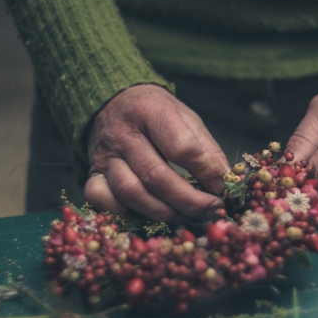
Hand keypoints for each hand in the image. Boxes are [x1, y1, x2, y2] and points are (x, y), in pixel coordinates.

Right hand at [84, 85, 229, 221]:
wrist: (111, 102)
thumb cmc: (156, 113)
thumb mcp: (185, 117)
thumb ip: (205, 148)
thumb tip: (225, 181)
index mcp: (150, 110)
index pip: (182, 147)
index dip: (206, 171)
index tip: (223, 187)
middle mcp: (123, 133)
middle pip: (156, 176)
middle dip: (189, 200)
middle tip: (212, 210)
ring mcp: (104, 155)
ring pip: (131, 192)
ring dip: (163, 211)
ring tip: (185, 215)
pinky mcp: (92, 172)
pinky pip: (102, 199)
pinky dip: (124, 211)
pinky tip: (146, 211)